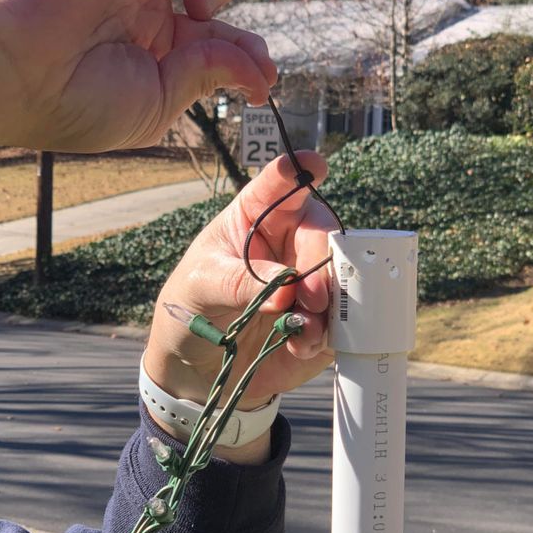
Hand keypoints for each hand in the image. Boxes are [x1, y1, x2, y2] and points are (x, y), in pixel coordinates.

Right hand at [0, 0, 275, 166]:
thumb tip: (258, 69)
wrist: (13, 68)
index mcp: (152, 52)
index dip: (249, 52)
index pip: (216, 38)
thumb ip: (207, 75)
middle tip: (204, 19)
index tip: (265, 82)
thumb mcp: (157, 104)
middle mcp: (143, 2)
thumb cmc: (74, 99)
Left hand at [143, 151, 335, 459]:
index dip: (296, 171)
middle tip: (310, 297)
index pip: (278, 185)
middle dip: (322, 262)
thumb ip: (239, 281)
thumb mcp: (201, 287)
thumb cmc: (192, 310)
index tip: (313, 164)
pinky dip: (326, 334)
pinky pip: (341, 322)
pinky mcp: (322, 321)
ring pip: (341, 278)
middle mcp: (290, 243)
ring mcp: (310, 281)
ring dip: (329, 304)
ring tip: (301, 329)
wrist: (200, 368)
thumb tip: (285, 285)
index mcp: (256, 217)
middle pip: (323, 234)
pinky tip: (301, 346)